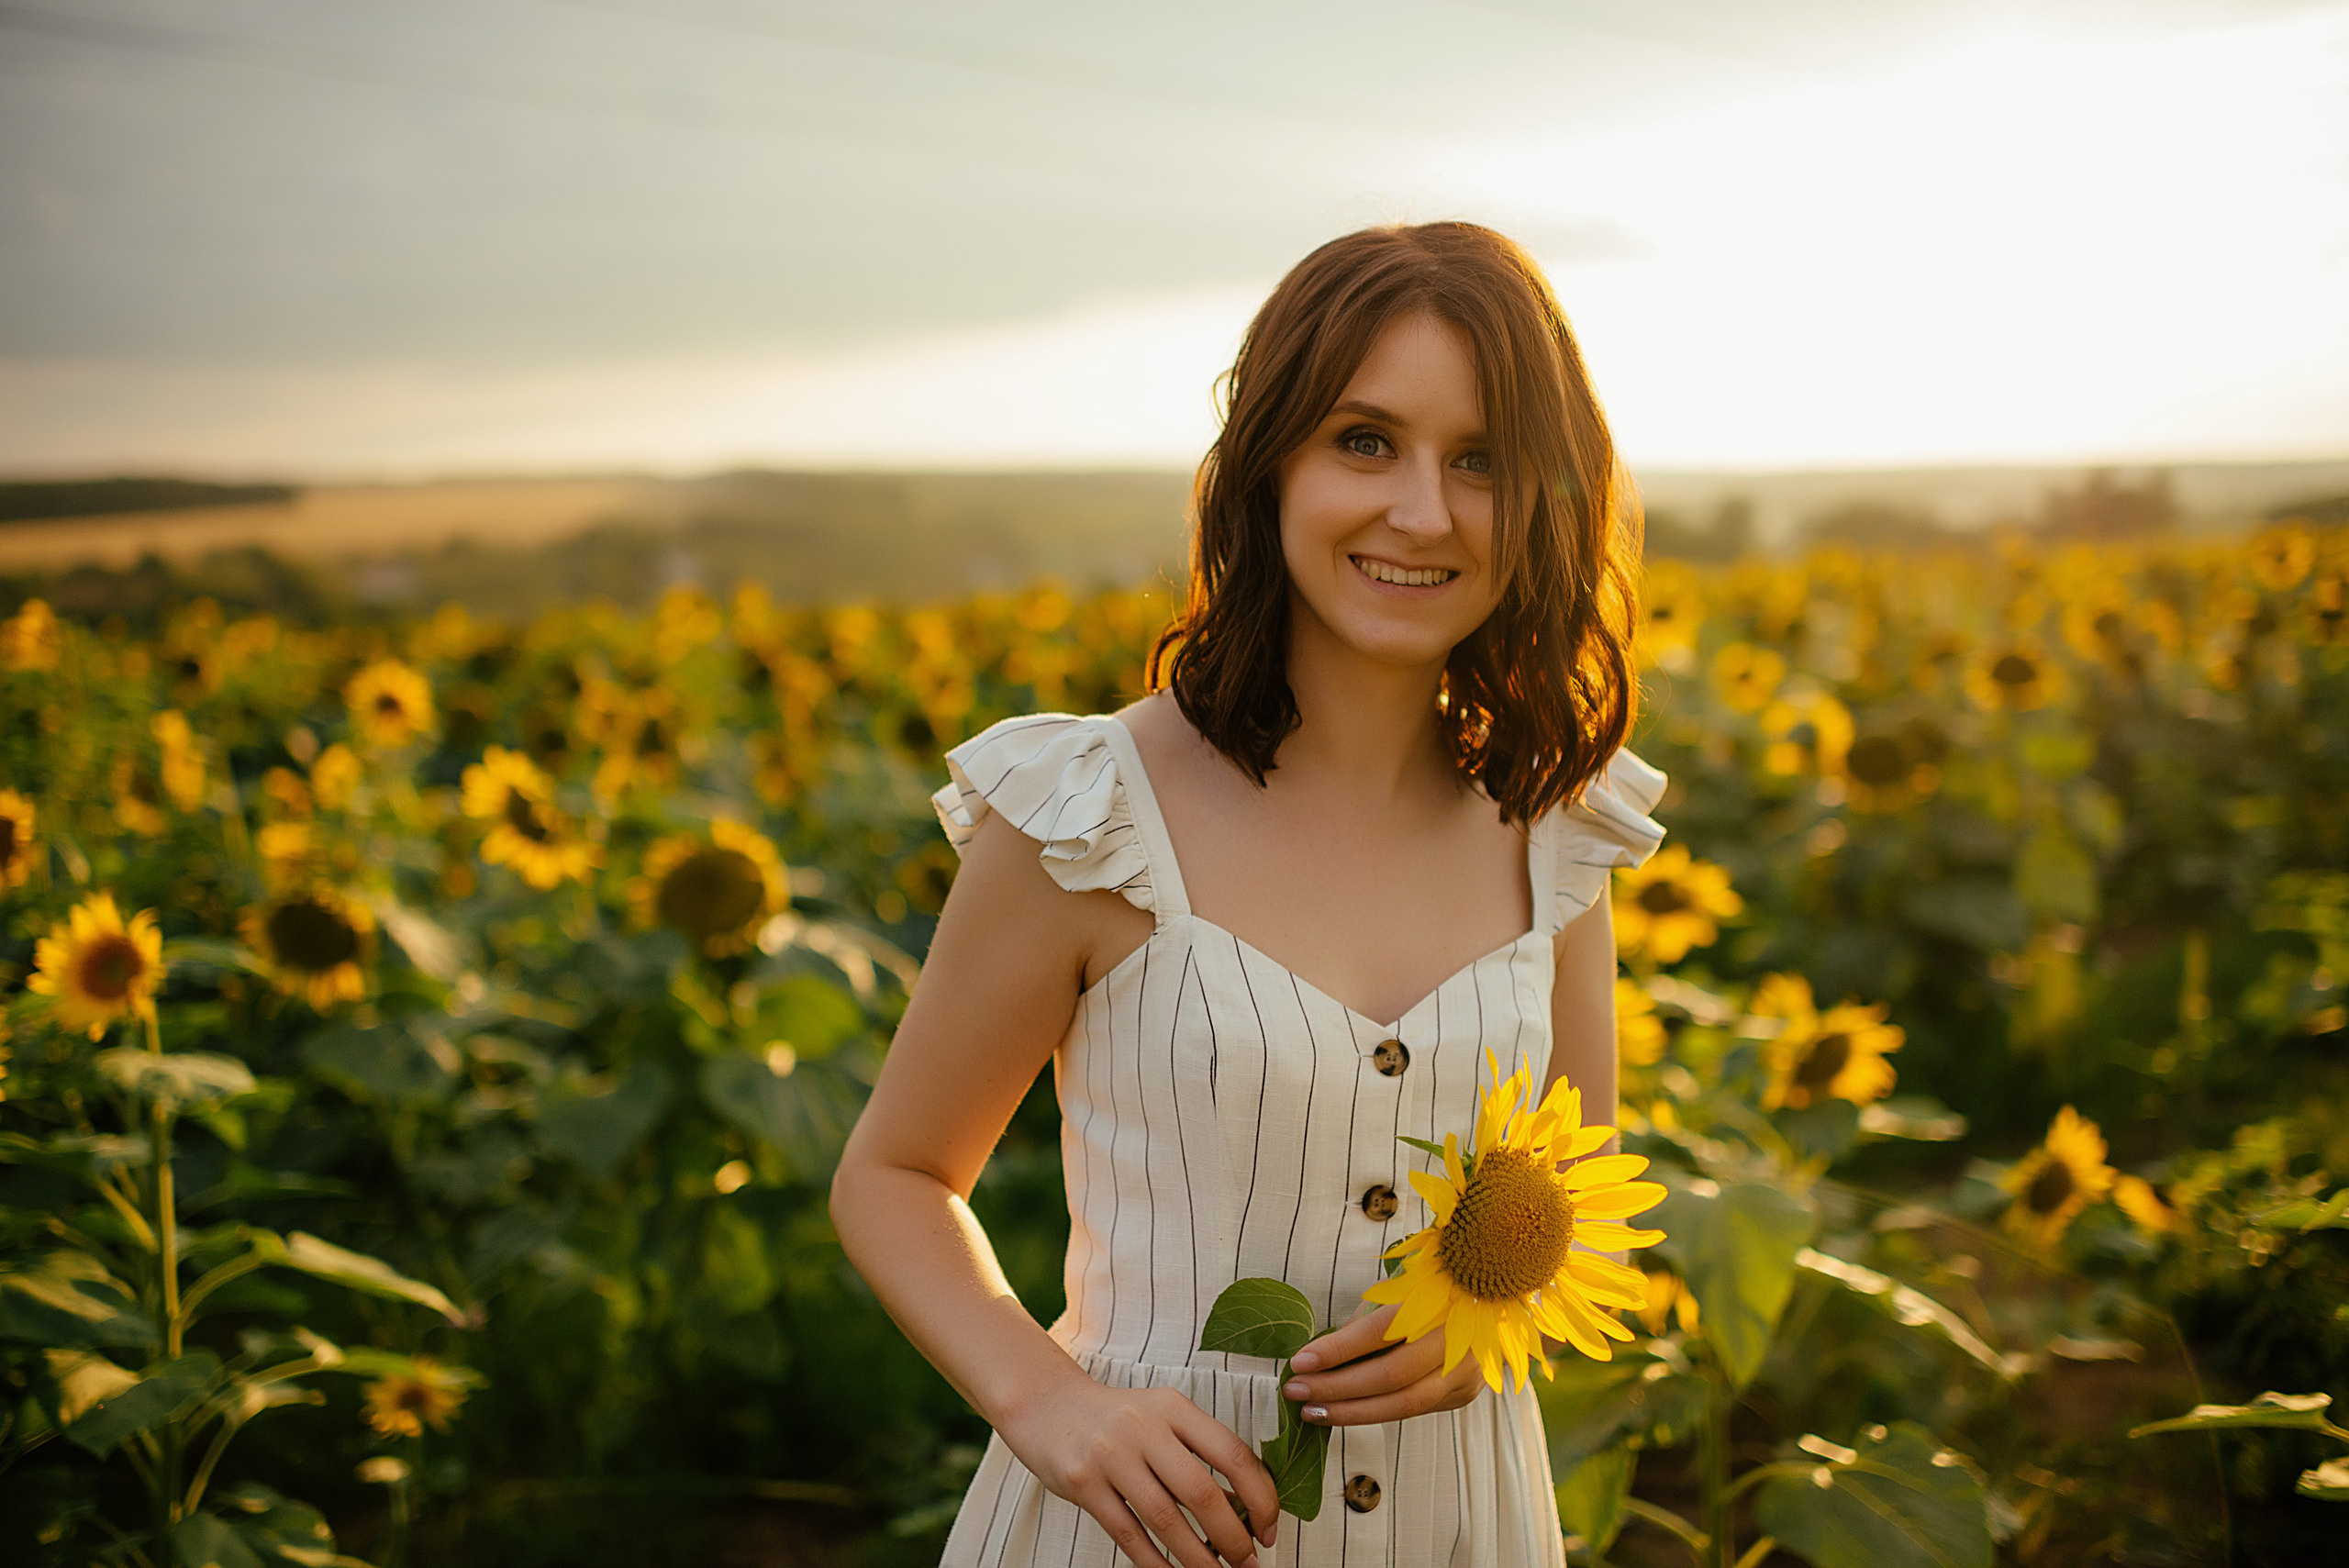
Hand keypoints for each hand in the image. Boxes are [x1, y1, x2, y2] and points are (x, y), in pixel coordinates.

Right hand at [994, 1371, 1278, 1567]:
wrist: (1046, 1405)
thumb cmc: (1117, 1419)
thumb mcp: (1161, 1416)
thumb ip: (1199, 1450)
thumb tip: (1248, 1506)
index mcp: (1173, 1407)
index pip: (1232, 1454)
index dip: (1260, 1497)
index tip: (1269, 1528)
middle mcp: (1144, 1427)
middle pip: (1202, 1493)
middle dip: (1233, 1537)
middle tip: (1249, 1561)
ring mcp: (1111, 1455)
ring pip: (1166, 1520)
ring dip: (1199, 1558)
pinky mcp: (1083, 1483)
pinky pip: (1128, 1534)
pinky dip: (1156, 1563)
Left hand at [1282, 1302, 1483, 1425]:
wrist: (1493, 1301)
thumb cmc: (1433, 1287)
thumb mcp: (1398, 1289)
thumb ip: (1365, 1322)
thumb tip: (1319, 1354)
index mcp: (1439, 1299)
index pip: (1381, 1332)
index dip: (1338, 1349)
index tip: (1300, 1360)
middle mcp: (1457, 1338)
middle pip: (1390, 1376)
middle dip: (1337, 1388)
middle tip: (1296, 1390)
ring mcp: (1465, 1370)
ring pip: (1403, 1404)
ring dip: (1351, 1411)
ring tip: (1312, 1411)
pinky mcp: (1463, 1393)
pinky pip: (1413, 1410)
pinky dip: (1373, 1412)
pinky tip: (1343, 1411)